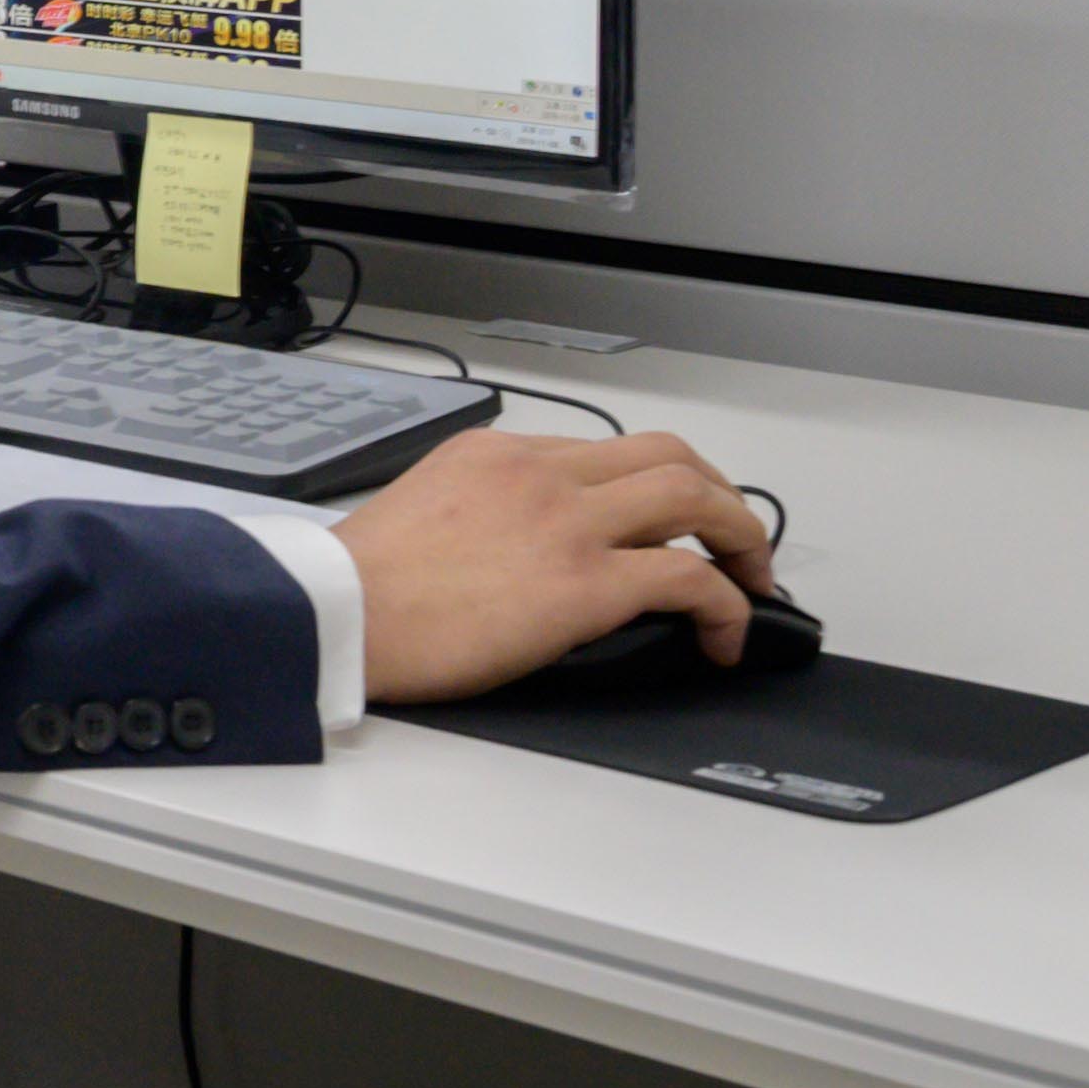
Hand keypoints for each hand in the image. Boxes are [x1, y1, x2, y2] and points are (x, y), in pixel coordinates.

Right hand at [339, 427, 776, 702]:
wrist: (337, 612)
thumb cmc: (360, 582)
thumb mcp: (425, 506)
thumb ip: (485, 508)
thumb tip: (528, 547)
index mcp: (498, 455)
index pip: (604, 452)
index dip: (654, 488)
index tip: (667, 523)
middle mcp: (541, 474)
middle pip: (669, 457)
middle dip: (720, 498)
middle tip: (734, 542)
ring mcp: (567, 524)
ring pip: (695, 498)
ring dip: (742, 538)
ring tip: (752, 583)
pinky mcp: (585, 584)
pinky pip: (690, 579)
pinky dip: (727, 606)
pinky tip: (724, 635)